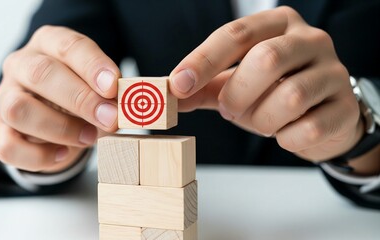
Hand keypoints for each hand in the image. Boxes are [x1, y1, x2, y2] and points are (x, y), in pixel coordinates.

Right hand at [0, 26, 119, 171]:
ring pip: (18, 109)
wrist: (52, 116)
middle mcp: (21, 65)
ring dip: (59, 128)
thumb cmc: (78, 94)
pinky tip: (62, 154)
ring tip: (89, 137)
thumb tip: (125, 108)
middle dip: (80, 98)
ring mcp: (5, 97)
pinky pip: (8, 146)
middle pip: (40, 74)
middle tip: (110, 118)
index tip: (114, 86)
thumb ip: (109, 93)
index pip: (68, 46)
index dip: (92, 66)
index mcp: (48, 44)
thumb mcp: (96, 86)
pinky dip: (38, 156)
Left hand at [170, 7, 363, 161]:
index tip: (178, 85)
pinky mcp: (345, 106)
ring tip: (260, 122)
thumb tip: (170, 95)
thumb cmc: (273, 92)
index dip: (204, 60)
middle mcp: (310, 40)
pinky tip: (285, 133)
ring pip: (289, 96)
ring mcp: (333, 71)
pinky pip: (308, 128)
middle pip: (267, 59)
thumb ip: (203, 86)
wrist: (320, 116)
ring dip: (262, 120)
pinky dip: (285, 138)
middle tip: (229, 110)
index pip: (237, 33)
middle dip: (237, 93)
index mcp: (278, 24)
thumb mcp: (235, 83)